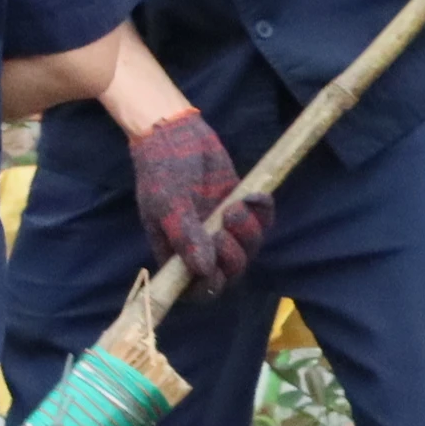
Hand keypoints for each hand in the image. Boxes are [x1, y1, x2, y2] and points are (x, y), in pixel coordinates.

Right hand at [129, 108, 256, 293]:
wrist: (175, 137)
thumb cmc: (161, 173)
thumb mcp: (168, 206)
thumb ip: (185, 238)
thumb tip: (204, 270)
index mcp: (177, 255)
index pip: (198, 289)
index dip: (210, 287)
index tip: (214, 271)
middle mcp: (202, 248)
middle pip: (230, 272)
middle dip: (234, 253)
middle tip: (225, 224)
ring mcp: (224, 229)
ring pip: (250, 249)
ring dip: (249, 231)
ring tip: (237, 204)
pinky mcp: (242, 209)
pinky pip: (263, 222)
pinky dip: (263, 211)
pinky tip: (254, 195)